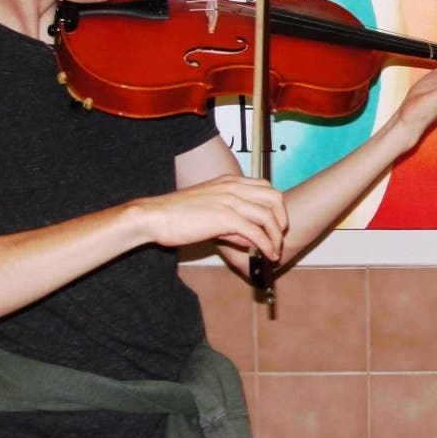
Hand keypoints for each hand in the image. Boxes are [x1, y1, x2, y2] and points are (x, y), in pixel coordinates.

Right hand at [136, 174, 288, 261]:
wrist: (155, 216)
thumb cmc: (177, 215)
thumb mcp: (209, 210)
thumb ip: (231, 222)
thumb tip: (250, 238)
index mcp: (230, 182)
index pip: (266, 187)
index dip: (276, 206)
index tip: (276, 223)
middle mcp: (234, 188)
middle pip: (274, 198)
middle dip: (282, 219)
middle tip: (279, 237)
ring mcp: (230, 201)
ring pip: (268, 216)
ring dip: (276, 236)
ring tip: (274, 251)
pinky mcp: (225, 218)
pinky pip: (256, 232)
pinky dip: (266, 245)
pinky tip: (267, 255)